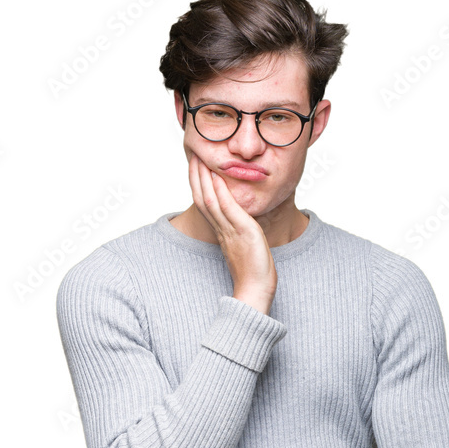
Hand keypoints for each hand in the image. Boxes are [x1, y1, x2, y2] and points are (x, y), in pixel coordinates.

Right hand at [189, 152, 277, 304]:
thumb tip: (243, 226)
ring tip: (200, 159)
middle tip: (193, 156)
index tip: (197, 168)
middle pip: (203, 199)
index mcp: (222, 233)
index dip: (199, 185)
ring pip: (211, 201)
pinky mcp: (243, 232)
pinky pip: (228, 209)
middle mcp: (222, 230)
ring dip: (204, 178)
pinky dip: (221, 192)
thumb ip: (240, 235)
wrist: (255, 291)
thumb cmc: (254, 275)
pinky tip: (217, 177)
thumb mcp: (245, 249)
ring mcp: (231, 231)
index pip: (206, 204)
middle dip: (197, 177)